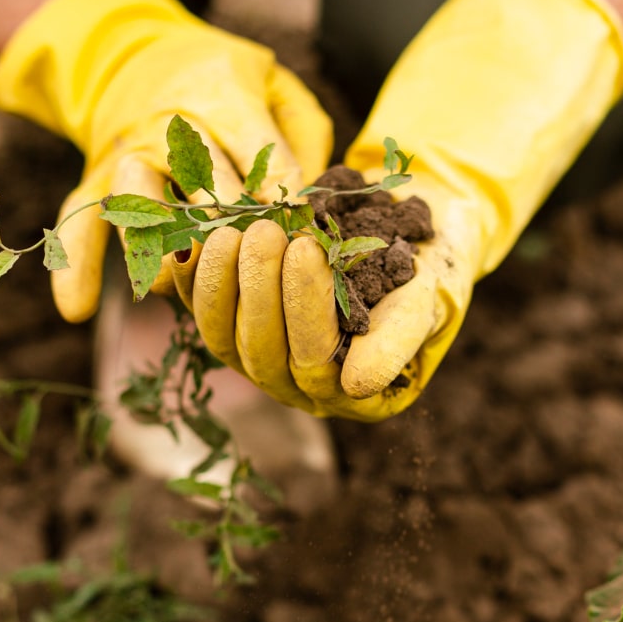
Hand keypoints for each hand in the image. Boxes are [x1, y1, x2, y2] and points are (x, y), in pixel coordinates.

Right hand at [0, 0, 331, 321]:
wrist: (139, 53)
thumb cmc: (229, 82)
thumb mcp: (277, 87)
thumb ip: (301, 134)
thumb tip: (312, 197)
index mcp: (221, 95)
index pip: (260, 151)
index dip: (283, 195)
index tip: (303, 231)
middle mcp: (168, 124)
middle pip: (201, 180)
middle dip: (233, 225)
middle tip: (255, 260)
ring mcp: (128, 154)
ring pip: (140, 204)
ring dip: (164, 246)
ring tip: (182, 275)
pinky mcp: (97, 180)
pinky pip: (82, 222)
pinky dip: (76, 264)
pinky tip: (77, 309)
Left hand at [177, 188, 472, 420]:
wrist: (414, 232)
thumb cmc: (430, 268)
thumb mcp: (430, 298)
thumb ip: (398, 340)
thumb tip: (356, 385)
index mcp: (355, 391)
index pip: (314, 361)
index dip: (304, 308)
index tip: (307, 248)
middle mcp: (302, 385)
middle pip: (262, 351)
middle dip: (259, 289)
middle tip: (267, 232)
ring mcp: (264, 356)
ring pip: (223, 336)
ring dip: (222, 283)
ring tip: (235, 230)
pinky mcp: (234, 323)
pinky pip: (200, 310)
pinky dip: (192, 276)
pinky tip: (192, 239)